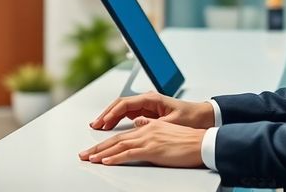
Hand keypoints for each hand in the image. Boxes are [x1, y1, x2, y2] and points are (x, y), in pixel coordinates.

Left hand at [79, 117, 205, 166]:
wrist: (202, 142)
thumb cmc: (188, 139)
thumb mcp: (166, 129)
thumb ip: (150, 125)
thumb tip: (138, 122)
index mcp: (147, 126)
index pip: (122, 134)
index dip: (106, 142)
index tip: (95, 149)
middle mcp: (145, 130)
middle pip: (116, 139)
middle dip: (97, 147)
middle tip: (83, 154)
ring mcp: (148, 139)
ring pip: (119, 145)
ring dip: (101, 153)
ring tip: (89, 158)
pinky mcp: (153, 149)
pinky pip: (129, 153)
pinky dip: (115, 157)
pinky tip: (106, 161)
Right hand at [89, 91, 214, 130]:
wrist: (203, 116)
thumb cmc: (191, 117)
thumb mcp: (172, 122)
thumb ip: (153, 123)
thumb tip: (136, 123)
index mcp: (151, 99)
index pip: (125, 104)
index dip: (111, 113)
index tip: (103, 122)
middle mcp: (147, 100)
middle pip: (120, 105)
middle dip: (106, 114)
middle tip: (95, 125)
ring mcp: (146, 106)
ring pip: (122, 109)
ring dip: (110, 117)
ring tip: (99, 126)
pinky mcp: (147, 112)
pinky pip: (128, 114)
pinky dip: (118, 120)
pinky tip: (111, 126)